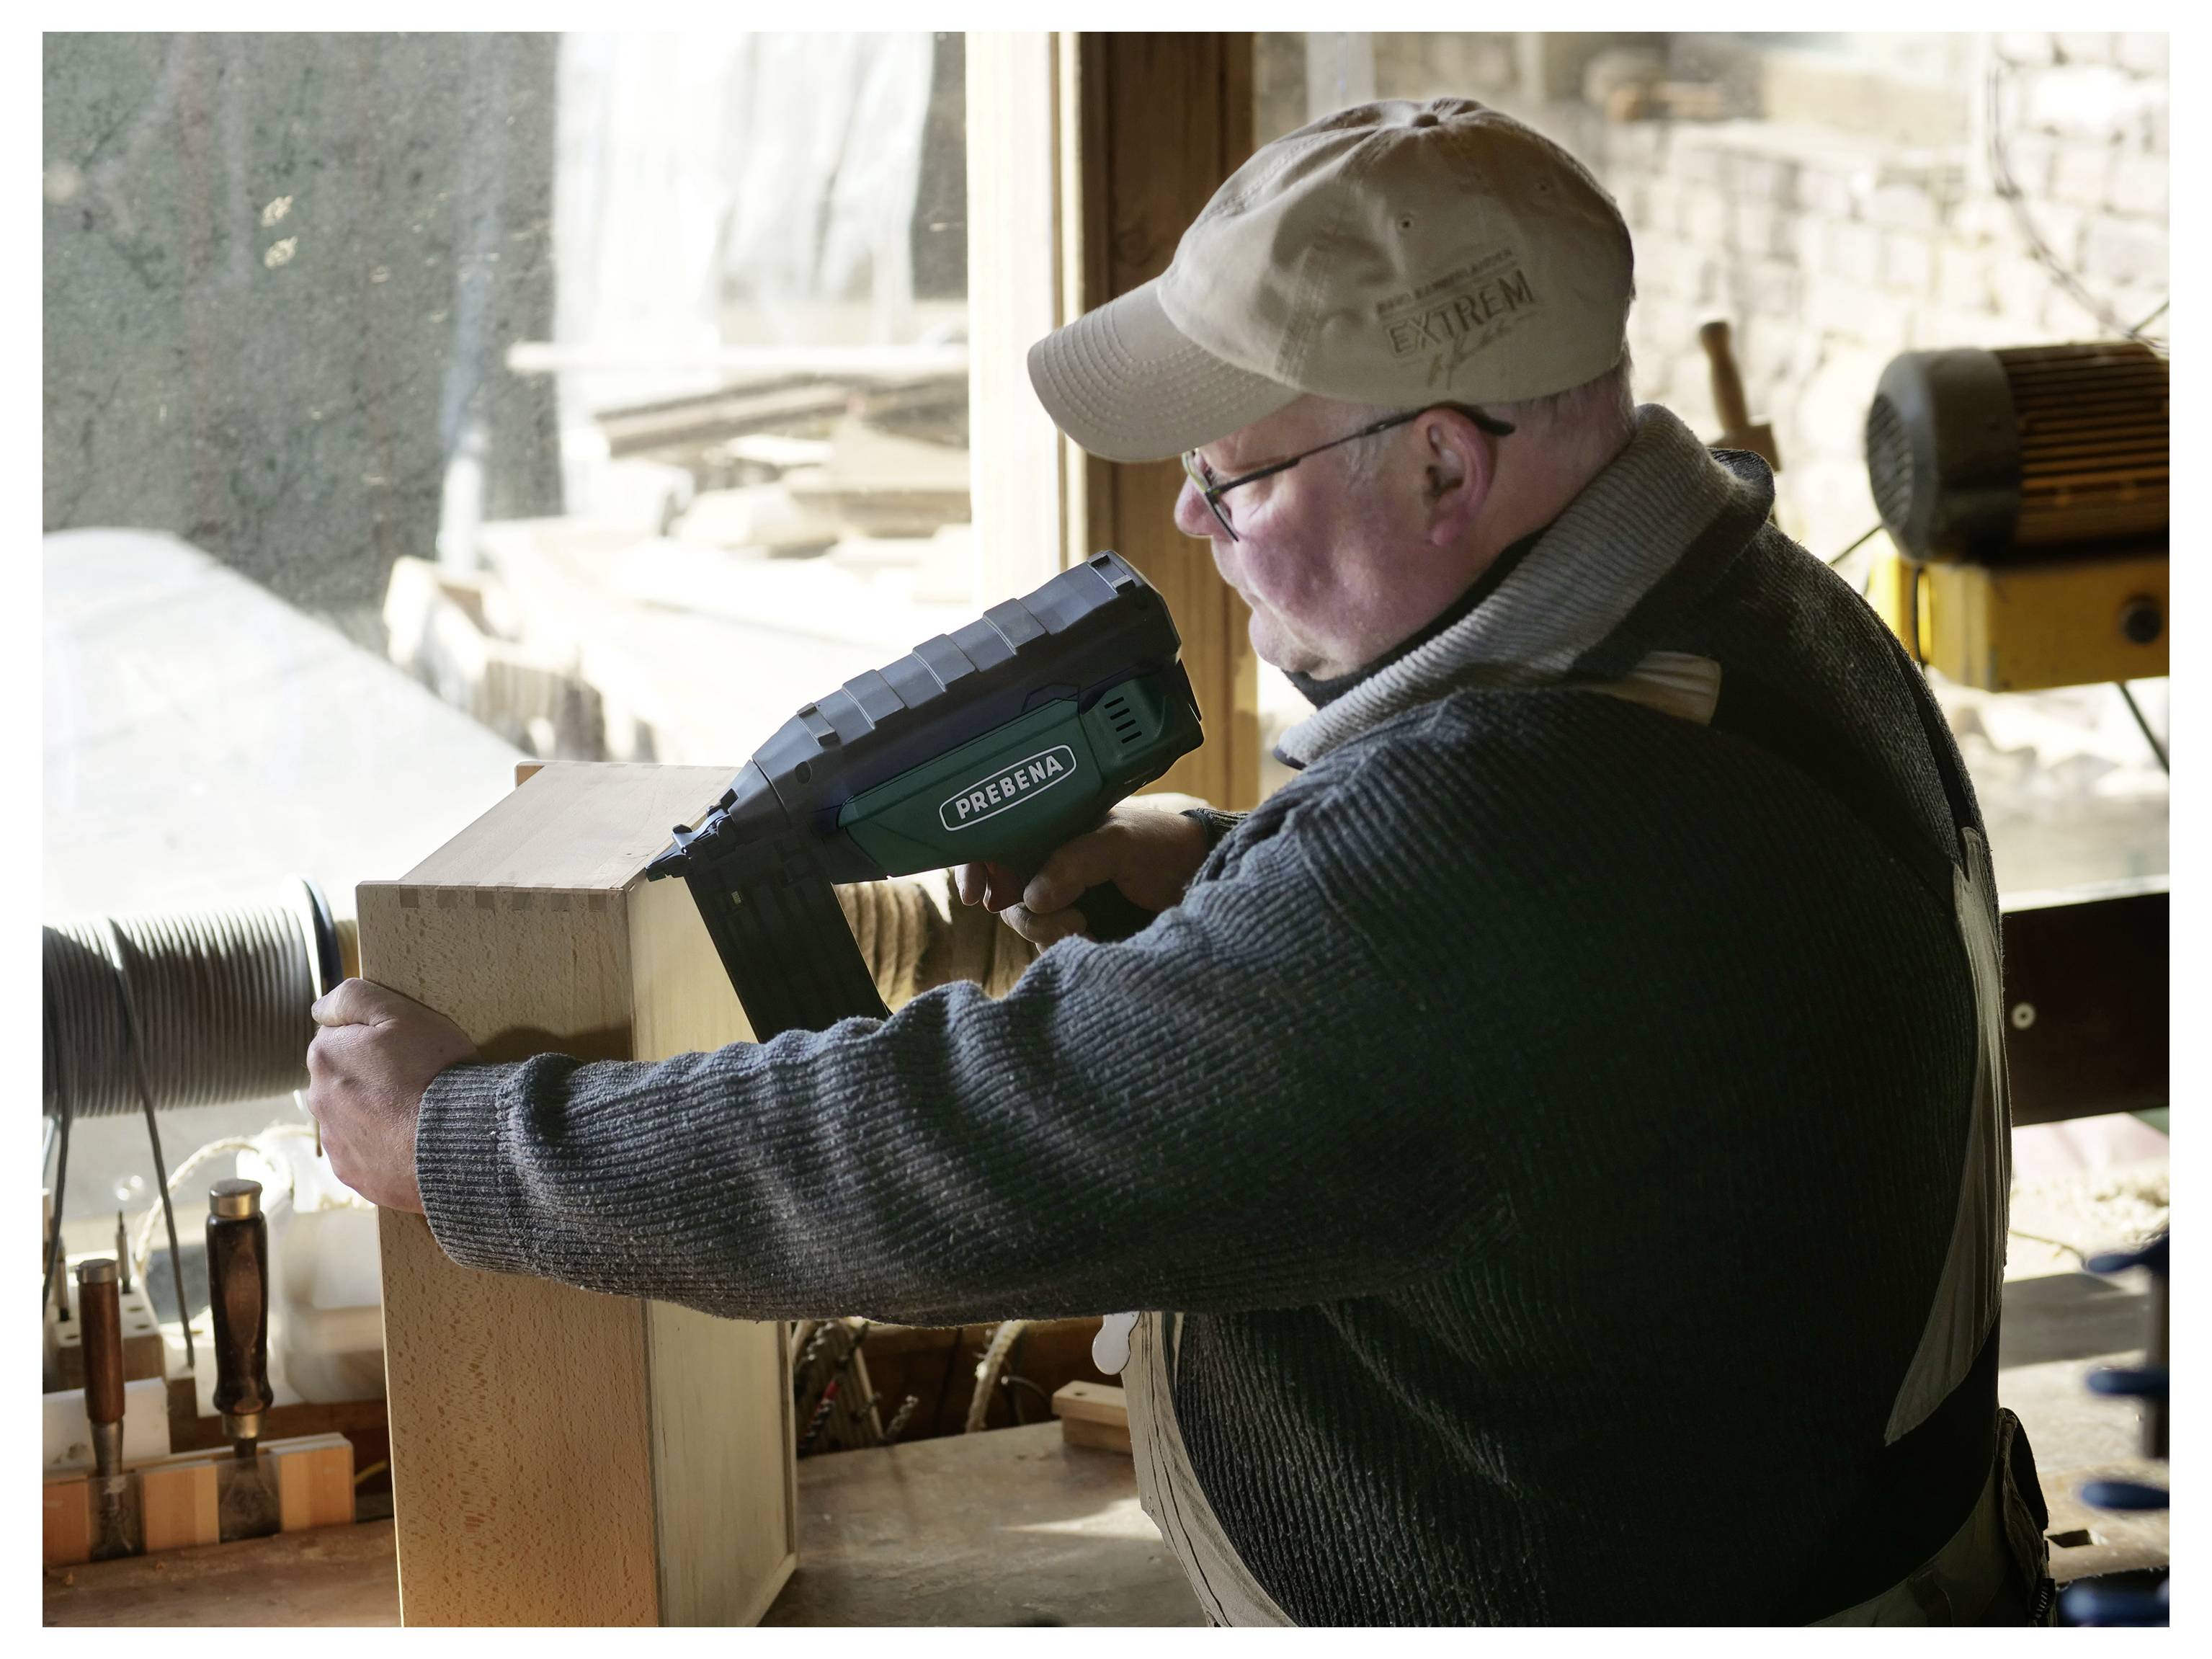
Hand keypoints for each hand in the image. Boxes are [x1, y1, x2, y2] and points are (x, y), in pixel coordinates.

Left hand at [304, 979, 478, 1213]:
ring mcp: (335, 1141)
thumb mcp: (403, 1013)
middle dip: (370, 1075)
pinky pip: (365, 1152)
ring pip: (352, 1116)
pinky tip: (413, 1140)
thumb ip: (354, 998)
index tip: (405, 1046)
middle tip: (414, 1079)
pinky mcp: (354, 1174)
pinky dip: (384, 1145)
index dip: (374, 1038)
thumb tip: (321, 1008)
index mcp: (325, 1056)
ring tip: (417, 1112)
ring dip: (374, 1111)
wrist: (460, 1143)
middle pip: (344, 1077)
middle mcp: (319, 1100)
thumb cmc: (435, 1072)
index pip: (340, 1036)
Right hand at [954, 803, 1211, 946]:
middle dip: (1026, 914)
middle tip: (1070, 920)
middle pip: (1007, 894)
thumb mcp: (1120, 841)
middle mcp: (1051, 863)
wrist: (1203, 880)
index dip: (976, 865)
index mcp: (1052, 828)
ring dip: (1047, 933)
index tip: (975, 894)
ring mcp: (1064, 898)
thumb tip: (1030, 898)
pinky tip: (1092, 941)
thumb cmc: (1163, 846)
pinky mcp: (1079, 930)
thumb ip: (1075, 861)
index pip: (998, 841)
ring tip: (1087, 928)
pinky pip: (1051, 946)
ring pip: (1028, 923)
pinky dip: (1062, 949)